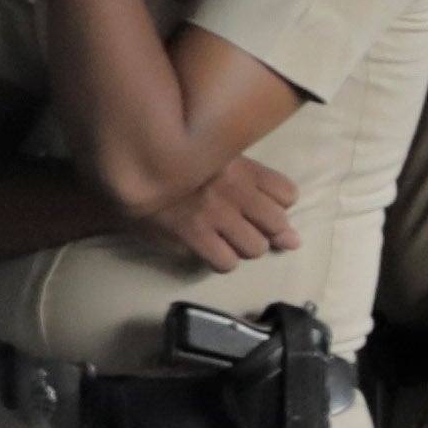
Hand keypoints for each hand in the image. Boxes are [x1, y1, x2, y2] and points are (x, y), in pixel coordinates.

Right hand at [131, 154, 299, 271]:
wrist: (132, 172)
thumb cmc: (181, 169)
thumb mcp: (221, 164)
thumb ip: (261, 194)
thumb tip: (295, 240)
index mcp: (241, 166)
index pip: (287, 194)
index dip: (279, 207)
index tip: (261, 208)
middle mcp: (232, 189)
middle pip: (276, 223)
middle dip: (266, 231)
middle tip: (245, 228)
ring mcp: (213, 213)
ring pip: (254, 248)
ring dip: (244, 248)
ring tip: (226, 239)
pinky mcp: (192, 234)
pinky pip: (226, 262)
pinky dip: (222, 261)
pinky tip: (210, 250)